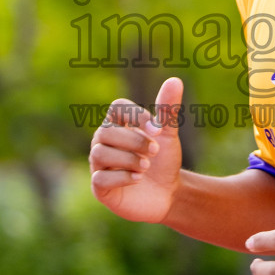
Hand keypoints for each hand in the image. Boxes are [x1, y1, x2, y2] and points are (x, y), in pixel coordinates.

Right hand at [89, 77, 184, 223]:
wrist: (168, 194)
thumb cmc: (163, 161)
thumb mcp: (167, 135)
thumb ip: (168, 110)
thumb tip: (175, 80)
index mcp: (118, 125)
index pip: (116, 107)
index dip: (136, 115)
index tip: (157, 129)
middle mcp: (103, 142)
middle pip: (106, 131)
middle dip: (133, 140)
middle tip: (154, 151)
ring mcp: (99, 165)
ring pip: (100, 153)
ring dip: (127, 158)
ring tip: (146, 167)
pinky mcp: (100, 188)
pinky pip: (100, 178)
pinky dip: (121, 177)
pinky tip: (138, 179)